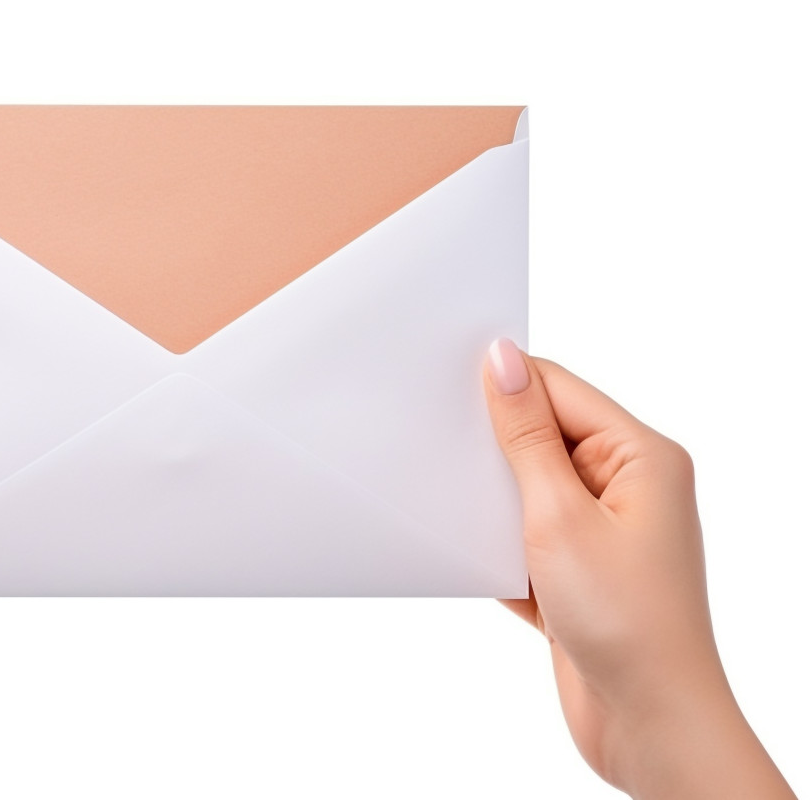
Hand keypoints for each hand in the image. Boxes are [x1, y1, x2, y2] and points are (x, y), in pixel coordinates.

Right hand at [483, 339, 793, 798]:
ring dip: (489, 498)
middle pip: (542, 436)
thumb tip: (503, 361)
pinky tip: (465, 552)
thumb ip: (525, 436)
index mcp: (641, 457)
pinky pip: (522, 535)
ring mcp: (601, 531)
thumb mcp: (559, 516)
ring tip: (449, 503)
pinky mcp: (576, 572)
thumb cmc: (627, 623)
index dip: (504, 382)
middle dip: (490, 443)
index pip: (560, 389)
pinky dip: (493, 542)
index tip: (443, 377)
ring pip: (526, 489)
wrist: (649, 724)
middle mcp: (627, 487)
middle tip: (436, 439)